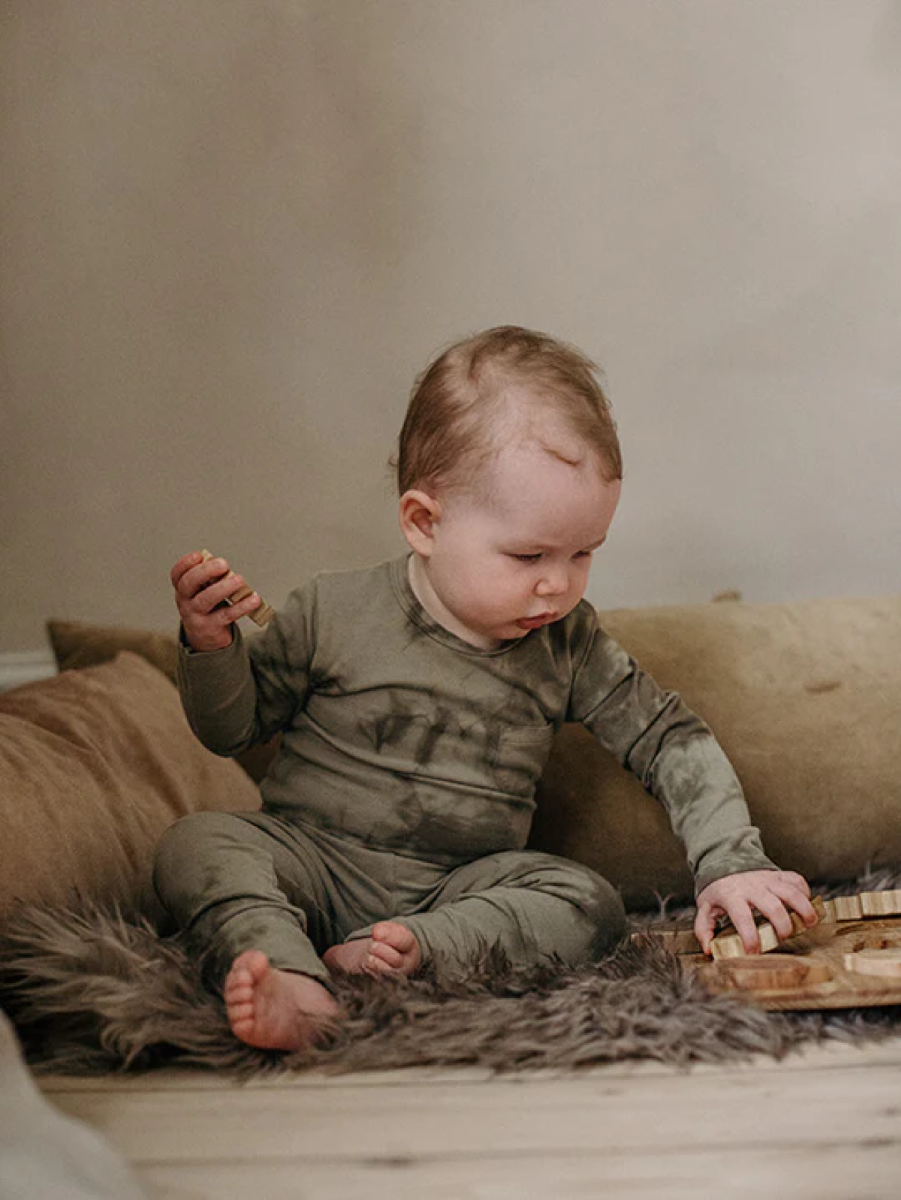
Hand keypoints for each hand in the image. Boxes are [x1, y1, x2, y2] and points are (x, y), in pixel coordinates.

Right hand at [170, 551, 260, 652]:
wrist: (206, 638)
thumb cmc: (208, 608)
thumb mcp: (203, 592)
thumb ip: (210, 580)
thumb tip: (226, 568)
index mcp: (182, 590)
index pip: (177, 574)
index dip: (185, 563)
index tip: (199, 555)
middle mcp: (184, 602)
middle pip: (188, 584)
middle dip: (206, 571)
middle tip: (224, 564)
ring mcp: (195, 616)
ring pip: (206, 600)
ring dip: (224, 588)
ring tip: (240, 580)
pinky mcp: (210, 628)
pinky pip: (227, 615)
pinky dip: (242, 606)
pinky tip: (253, 599)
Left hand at [694, 869, 817, 955]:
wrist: (724, 860)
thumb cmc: (718, 890)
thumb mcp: (705, 907)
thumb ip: (704, 928)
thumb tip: (708, 949)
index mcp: (732, 896)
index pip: (742, 918)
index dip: (750, 937)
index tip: (755, 952)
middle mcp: (751, 887)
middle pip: (772, 906)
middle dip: (783, 925)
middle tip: (784, 937)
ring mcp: (766, 879)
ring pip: (790, 891)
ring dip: (803, 908)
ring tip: (809, 924)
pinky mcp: (777, 874)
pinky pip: (796, 880)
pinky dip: (805, 893)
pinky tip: (807, 906)